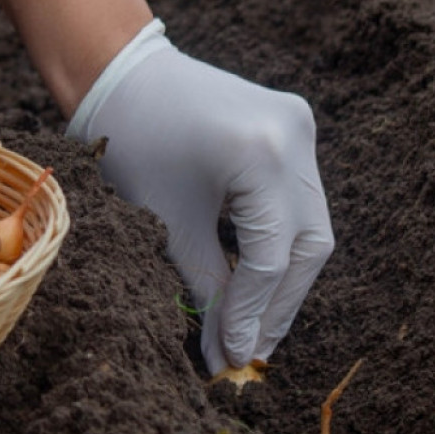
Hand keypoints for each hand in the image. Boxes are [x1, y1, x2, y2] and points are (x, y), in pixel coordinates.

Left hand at [67, 20, 333, 372]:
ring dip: (285, 277)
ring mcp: (300, 126)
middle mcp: (296, 136)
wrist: (122, 76)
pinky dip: (280, 239)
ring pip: (312, 224)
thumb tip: (223, 355)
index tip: (231, 357)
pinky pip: (299, 197)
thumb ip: (204, 290)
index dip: (252, 313)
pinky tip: (256, 276)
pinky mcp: (294, 124)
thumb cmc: (132, 146)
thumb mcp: (166, 225)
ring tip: (254, 324)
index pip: (271, 256)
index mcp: (263, 155)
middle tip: (250, 350)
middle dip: (280, 303)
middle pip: (309, 244)